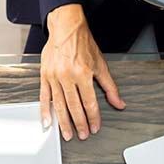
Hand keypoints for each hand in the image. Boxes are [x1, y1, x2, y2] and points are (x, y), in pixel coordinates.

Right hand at [41, 4, 125, 140]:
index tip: (95, 128)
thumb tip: (119, 103)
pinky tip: (47, 121)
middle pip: (74, 107)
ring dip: (63, 122)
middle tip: (83, 136)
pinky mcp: (44, 76)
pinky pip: (44, 97)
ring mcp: (54, 77)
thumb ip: (109, 86)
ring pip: (59, 105)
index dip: (93, 118)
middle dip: (79, 124)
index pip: (89, 102)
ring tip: (67, 134)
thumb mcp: (101, 64)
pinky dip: (45, 111)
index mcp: (83, 73)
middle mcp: (67, 76)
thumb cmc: (82, 44)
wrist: (66, 28)